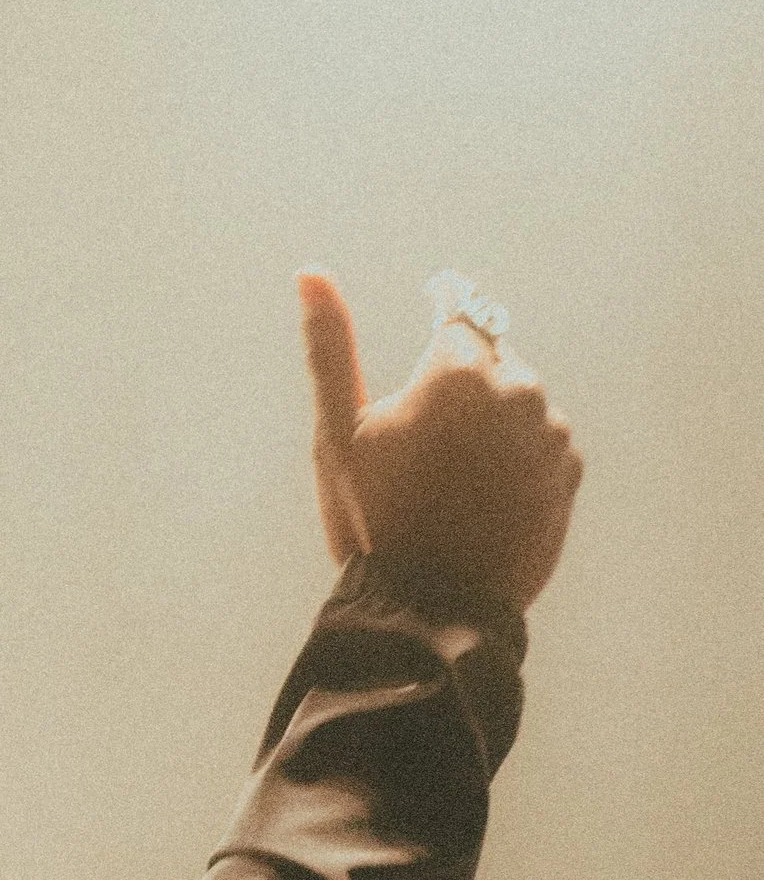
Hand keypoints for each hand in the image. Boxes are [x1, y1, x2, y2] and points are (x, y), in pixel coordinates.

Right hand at [299, 271, 580, 611]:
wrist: (433, 607)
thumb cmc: (374, 517)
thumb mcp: (338, 432)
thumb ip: (329, 345)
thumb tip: (311, 272)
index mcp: (459, 370)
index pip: (459, 309)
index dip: (441, 309)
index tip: (432, 309)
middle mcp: (518, 390)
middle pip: (489, 359)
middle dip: (460, 381)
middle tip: (422, 437)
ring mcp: (550, 433)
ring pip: (518, 402)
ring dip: (490, 419)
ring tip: (449, 475)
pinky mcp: (569, 473)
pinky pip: (540, 444)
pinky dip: (515, 456)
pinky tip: (478, 495)